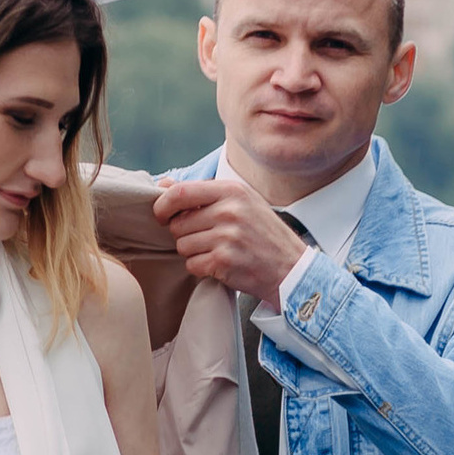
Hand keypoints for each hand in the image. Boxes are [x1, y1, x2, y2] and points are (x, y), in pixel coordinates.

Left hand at [151, 175, 309, 312]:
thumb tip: (163, 185)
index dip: (163, 205)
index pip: (180, 192)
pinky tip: (221, 264)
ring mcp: (227, 236)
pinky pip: (192, 264)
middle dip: (184, 234)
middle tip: (207, 239)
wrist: (291, 269)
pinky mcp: (224, 261)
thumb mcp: (241, 202)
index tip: (161, 215)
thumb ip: (203, 193)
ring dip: (194, 252)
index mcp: (232, 190)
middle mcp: (230, 211)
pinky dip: (201, 267)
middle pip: (178, 223)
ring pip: (182, 245)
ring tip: (218, 251)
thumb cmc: (264, 234)